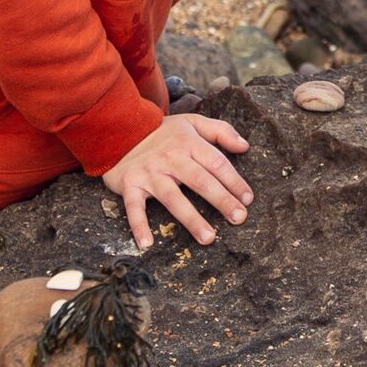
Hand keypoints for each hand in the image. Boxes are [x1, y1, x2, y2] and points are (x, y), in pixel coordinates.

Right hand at [102, 111, 250, 248]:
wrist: (118, 130)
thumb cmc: (161, 132)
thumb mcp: (192, 123)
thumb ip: (220, 131)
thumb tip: (244, 146)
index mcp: (188, 143)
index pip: (216, 163)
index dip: (234, 181)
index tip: (248, 199)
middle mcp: (170, 158)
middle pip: (200, 181)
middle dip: (221, 200)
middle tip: (239, 218)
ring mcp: (150, 173)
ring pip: (173, 198)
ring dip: (191, 219)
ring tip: (209, 238)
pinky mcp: (130, 185)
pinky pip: (134, 208)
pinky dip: (138, 225)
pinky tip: (147, 243)